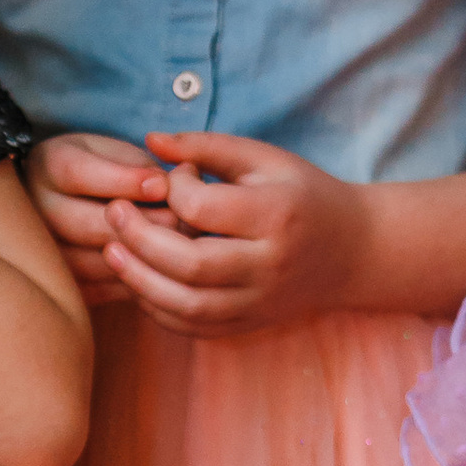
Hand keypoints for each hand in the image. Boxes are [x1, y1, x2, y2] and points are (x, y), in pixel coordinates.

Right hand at [26, 127, 168, 305]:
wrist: (65, 198)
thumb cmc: (101, 168)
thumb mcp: (114, 152)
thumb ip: (138, 165)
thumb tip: (167, 186)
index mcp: (49, 166)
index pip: (78, 174)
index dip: (124, 180)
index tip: (162, 184)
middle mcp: (36, 209)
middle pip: (85, 225)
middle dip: (141, 225)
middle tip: (183, 222)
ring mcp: (43, 251)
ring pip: (94, 262)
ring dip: (142, 257)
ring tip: (180, 247)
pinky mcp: (63, 282)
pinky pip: (100, 289)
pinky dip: (136, 281)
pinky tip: (162, 268)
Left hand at [97, 131, 366, 333]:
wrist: (354, 250)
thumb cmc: (303, 194)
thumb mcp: (264, 159)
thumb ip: (207, 146)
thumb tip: (150, 139)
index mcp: (277, 214)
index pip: (204, 208)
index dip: (174, 189)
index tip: (175, 176)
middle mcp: (270, 264)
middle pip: (189, 263)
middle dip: (138, 238)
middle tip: (113, 213)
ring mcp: (260, 300)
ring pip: (186, 304)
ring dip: (138, 280)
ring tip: (112, 251)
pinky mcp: (250, 323)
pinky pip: (193, 326)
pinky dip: (157, 308)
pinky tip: (140, 281)